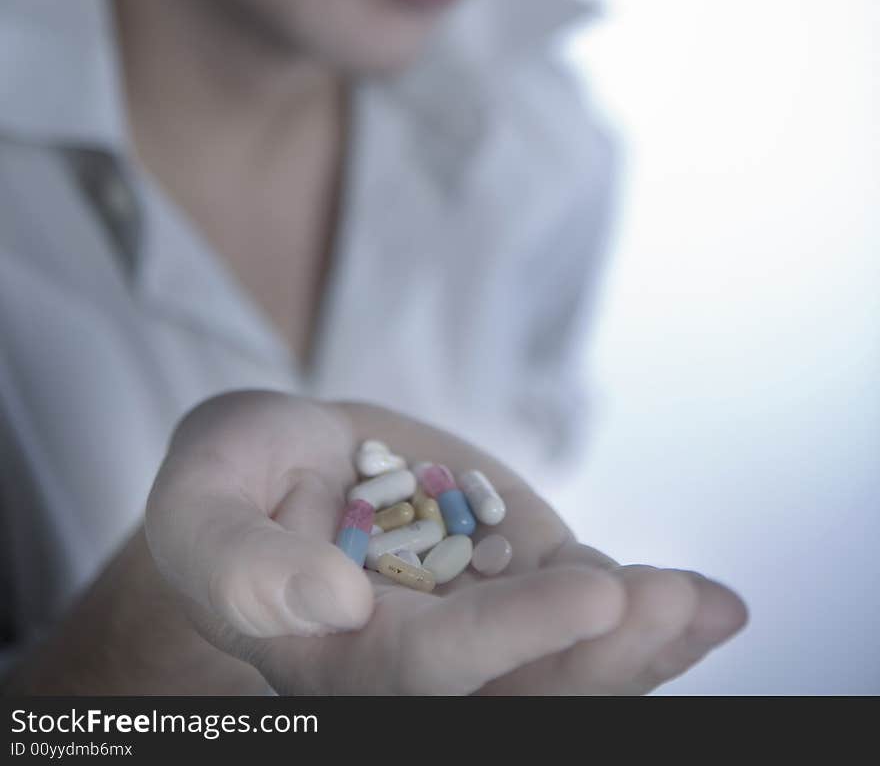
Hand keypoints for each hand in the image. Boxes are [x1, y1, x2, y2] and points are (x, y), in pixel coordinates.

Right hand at [146, 390, 747, 694]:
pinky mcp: (514, 575)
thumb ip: (236, 562)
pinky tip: (709, 604)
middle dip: (604, 658)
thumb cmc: (232, 482)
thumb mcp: (202, 503)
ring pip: (568, 661)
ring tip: (705, 606)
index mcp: (341, 664)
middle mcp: (421, 659)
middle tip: (674, 602)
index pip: (433, 667)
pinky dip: (647, 610)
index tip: (592, 595)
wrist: (286, 460)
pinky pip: (585, 606)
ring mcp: (478, 617)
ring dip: (643, 641)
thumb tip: (331, 604)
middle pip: (522, 688)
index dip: (511, 637)